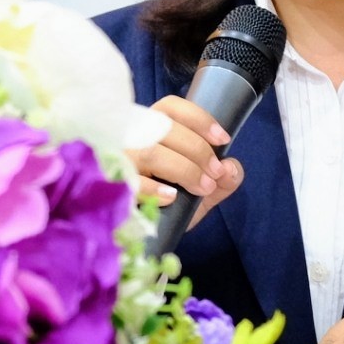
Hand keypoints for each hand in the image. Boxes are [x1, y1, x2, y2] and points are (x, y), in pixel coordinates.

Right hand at [124, 96, 243, 229]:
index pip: (172, 107)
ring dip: (184, 169)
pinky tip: (171, 197)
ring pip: (151, 152)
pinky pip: (132, 183)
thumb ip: (225, 176)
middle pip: (165, 128)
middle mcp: (133, 138)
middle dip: (198, 150)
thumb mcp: (206, 187)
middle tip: (215, 173)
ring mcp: (120, 161)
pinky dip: (156, 189)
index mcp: (153, 128)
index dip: (199, 119)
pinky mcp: (113, 187)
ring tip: (202, 188)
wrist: (148, 236)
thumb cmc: (175, 200)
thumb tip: (230, 168)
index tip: (223, 140)